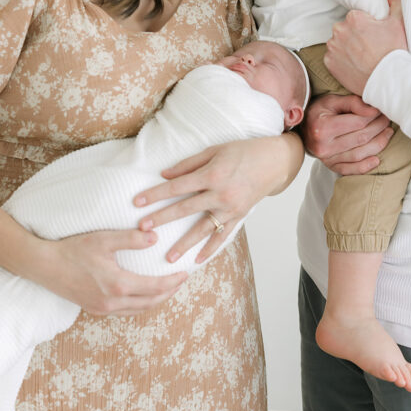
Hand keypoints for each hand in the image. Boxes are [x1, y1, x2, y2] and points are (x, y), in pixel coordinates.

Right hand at [41, 229, 187, 315]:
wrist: (44, 266)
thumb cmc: (73, 250)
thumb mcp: (104, 239)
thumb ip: (130, 239)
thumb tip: (155, 237)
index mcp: (118, 286)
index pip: (155, 288)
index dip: (173, 282)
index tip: (185, 274)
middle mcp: (112, 302)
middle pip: (150, 303)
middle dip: (169, 293)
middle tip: (181, 282)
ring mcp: (102, 309)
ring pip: (138, 310)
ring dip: (155, 301)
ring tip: (167, 289)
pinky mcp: (94, 309)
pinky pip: (125, 311)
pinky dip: (139, 304)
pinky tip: (141, 294)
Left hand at [133, 136, 300, 264]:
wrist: (273, 162)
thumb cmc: (242, 151)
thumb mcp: (214, 151)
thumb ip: (188, 164)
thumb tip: (164, 174)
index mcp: (211, 175)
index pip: (176, 187)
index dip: (155, 194)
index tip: (137, 202)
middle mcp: (219, 194)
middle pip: (184, 209)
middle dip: (162, 219)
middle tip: (142, 229)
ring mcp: (230, 208)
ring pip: (202, 229)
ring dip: (184, 244)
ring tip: (167, 258)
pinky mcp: (239, 217)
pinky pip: (222, 236)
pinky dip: (210, 249)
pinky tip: (197, 260)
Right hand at [301, 93, 392, 174]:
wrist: (303, 127)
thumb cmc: (319, 111)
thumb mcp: (332, 100)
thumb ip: (353, 103)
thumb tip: (373, 110)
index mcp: (322, 127)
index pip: (358, 123)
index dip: (374, 116)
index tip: (381, 110)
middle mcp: (323, 146)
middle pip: (361, 138)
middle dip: (378, 128)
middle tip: (387, 119)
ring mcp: (326, 159)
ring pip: (359, 154)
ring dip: (378, 144)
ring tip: (387, 133)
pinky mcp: (330, 166)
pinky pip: (350, 170)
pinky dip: (365, 166)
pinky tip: (377, 159)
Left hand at [325, 0, 407, 94]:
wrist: (389, 81)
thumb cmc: (394, 53)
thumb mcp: (399, 23)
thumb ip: (393, 5)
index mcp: (354, 18)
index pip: (356, 16)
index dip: (366, 26)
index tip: (373, 35)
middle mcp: (339, 30)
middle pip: (346, 29)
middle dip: (355, 36)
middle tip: (369, 47)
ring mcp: (333, 47)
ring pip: (339, 43)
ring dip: (347, 47)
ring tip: (363, 57)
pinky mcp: (329, 63)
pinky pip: (333, 58)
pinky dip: (342, 60)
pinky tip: (355, 65)